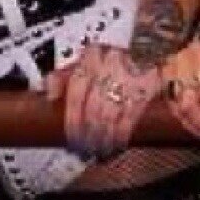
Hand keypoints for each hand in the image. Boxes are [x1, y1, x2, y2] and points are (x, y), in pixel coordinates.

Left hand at [43, 43, 161, 159]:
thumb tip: (48, 94)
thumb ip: (63, 75)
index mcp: (91, 57)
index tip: (70, 138)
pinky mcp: (146, 88)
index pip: (75, 94)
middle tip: (84, 149)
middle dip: (87, 134)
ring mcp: (128, 77)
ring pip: (109, 116)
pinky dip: (122, 134)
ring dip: (103, 138)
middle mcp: (108, 65)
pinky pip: (130, 117)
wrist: (151, 47)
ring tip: (99, 151)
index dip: (72, 120)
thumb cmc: (112, 59)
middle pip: (92, 109)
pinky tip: (117, 144)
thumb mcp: (85, 59)